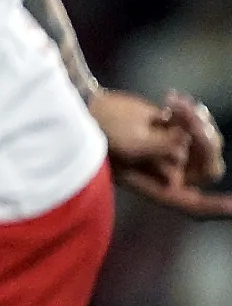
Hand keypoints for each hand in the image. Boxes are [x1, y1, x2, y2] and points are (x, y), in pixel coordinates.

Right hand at [93, 87, 231, 215]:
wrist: (92, 110)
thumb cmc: (101, 135)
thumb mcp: (128, 146)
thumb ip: (162, 148)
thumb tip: (187, 141)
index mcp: (158, 186)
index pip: (192, 204)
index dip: (213, 207)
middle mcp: (172, 172)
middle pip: (208, 166)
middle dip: (204, 143)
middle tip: (189, 120)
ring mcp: (177, 151)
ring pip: (207, 142)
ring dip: (195, 120)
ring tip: (173, 103)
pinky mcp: (178, 130)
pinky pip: (200, 124)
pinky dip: (190, 110)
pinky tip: (170, 98)